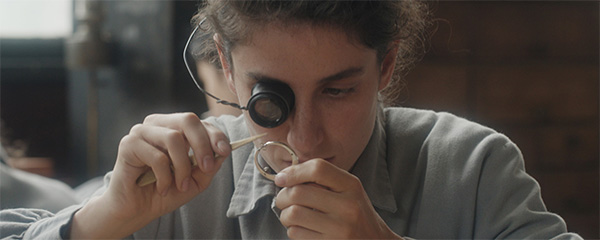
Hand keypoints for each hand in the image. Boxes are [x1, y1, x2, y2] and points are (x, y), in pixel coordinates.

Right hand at [70, 113, 230, 237]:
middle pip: (188, 120)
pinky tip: (162, 188)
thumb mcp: (195, 181)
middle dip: (202, 145)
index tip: (225, 152)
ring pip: (174, 138)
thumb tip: (222, 152)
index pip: (199, 122)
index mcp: (174, 127)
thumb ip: (209, 166)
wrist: (136, 209)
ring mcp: (142, 131)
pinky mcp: (129, 144)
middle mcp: (158, 124)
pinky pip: (157, 156)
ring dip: (183, 167)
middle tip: (206, 168)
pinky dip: (165, 177)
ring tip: (181, 185)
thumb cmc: (165, 190)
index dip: (215, 135)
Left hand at [274, 159, 400, 238]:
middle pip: (299, 192)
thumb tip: (286, 175)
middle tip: (282, 200)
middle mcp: (348, 206)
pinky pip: (296, 234)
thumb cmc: (356, 215)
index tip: (282, 178)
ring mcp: (340, 228)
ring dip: (285, 215)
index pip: (318, 169)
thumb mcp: (348, 191)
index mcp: (352, 186)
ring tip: (291, 216)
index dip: (293, 172)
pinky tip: (301, 229)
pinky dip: (292, 231)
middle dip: (282, 196)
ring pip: (293, 214)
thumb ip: (323, 180)